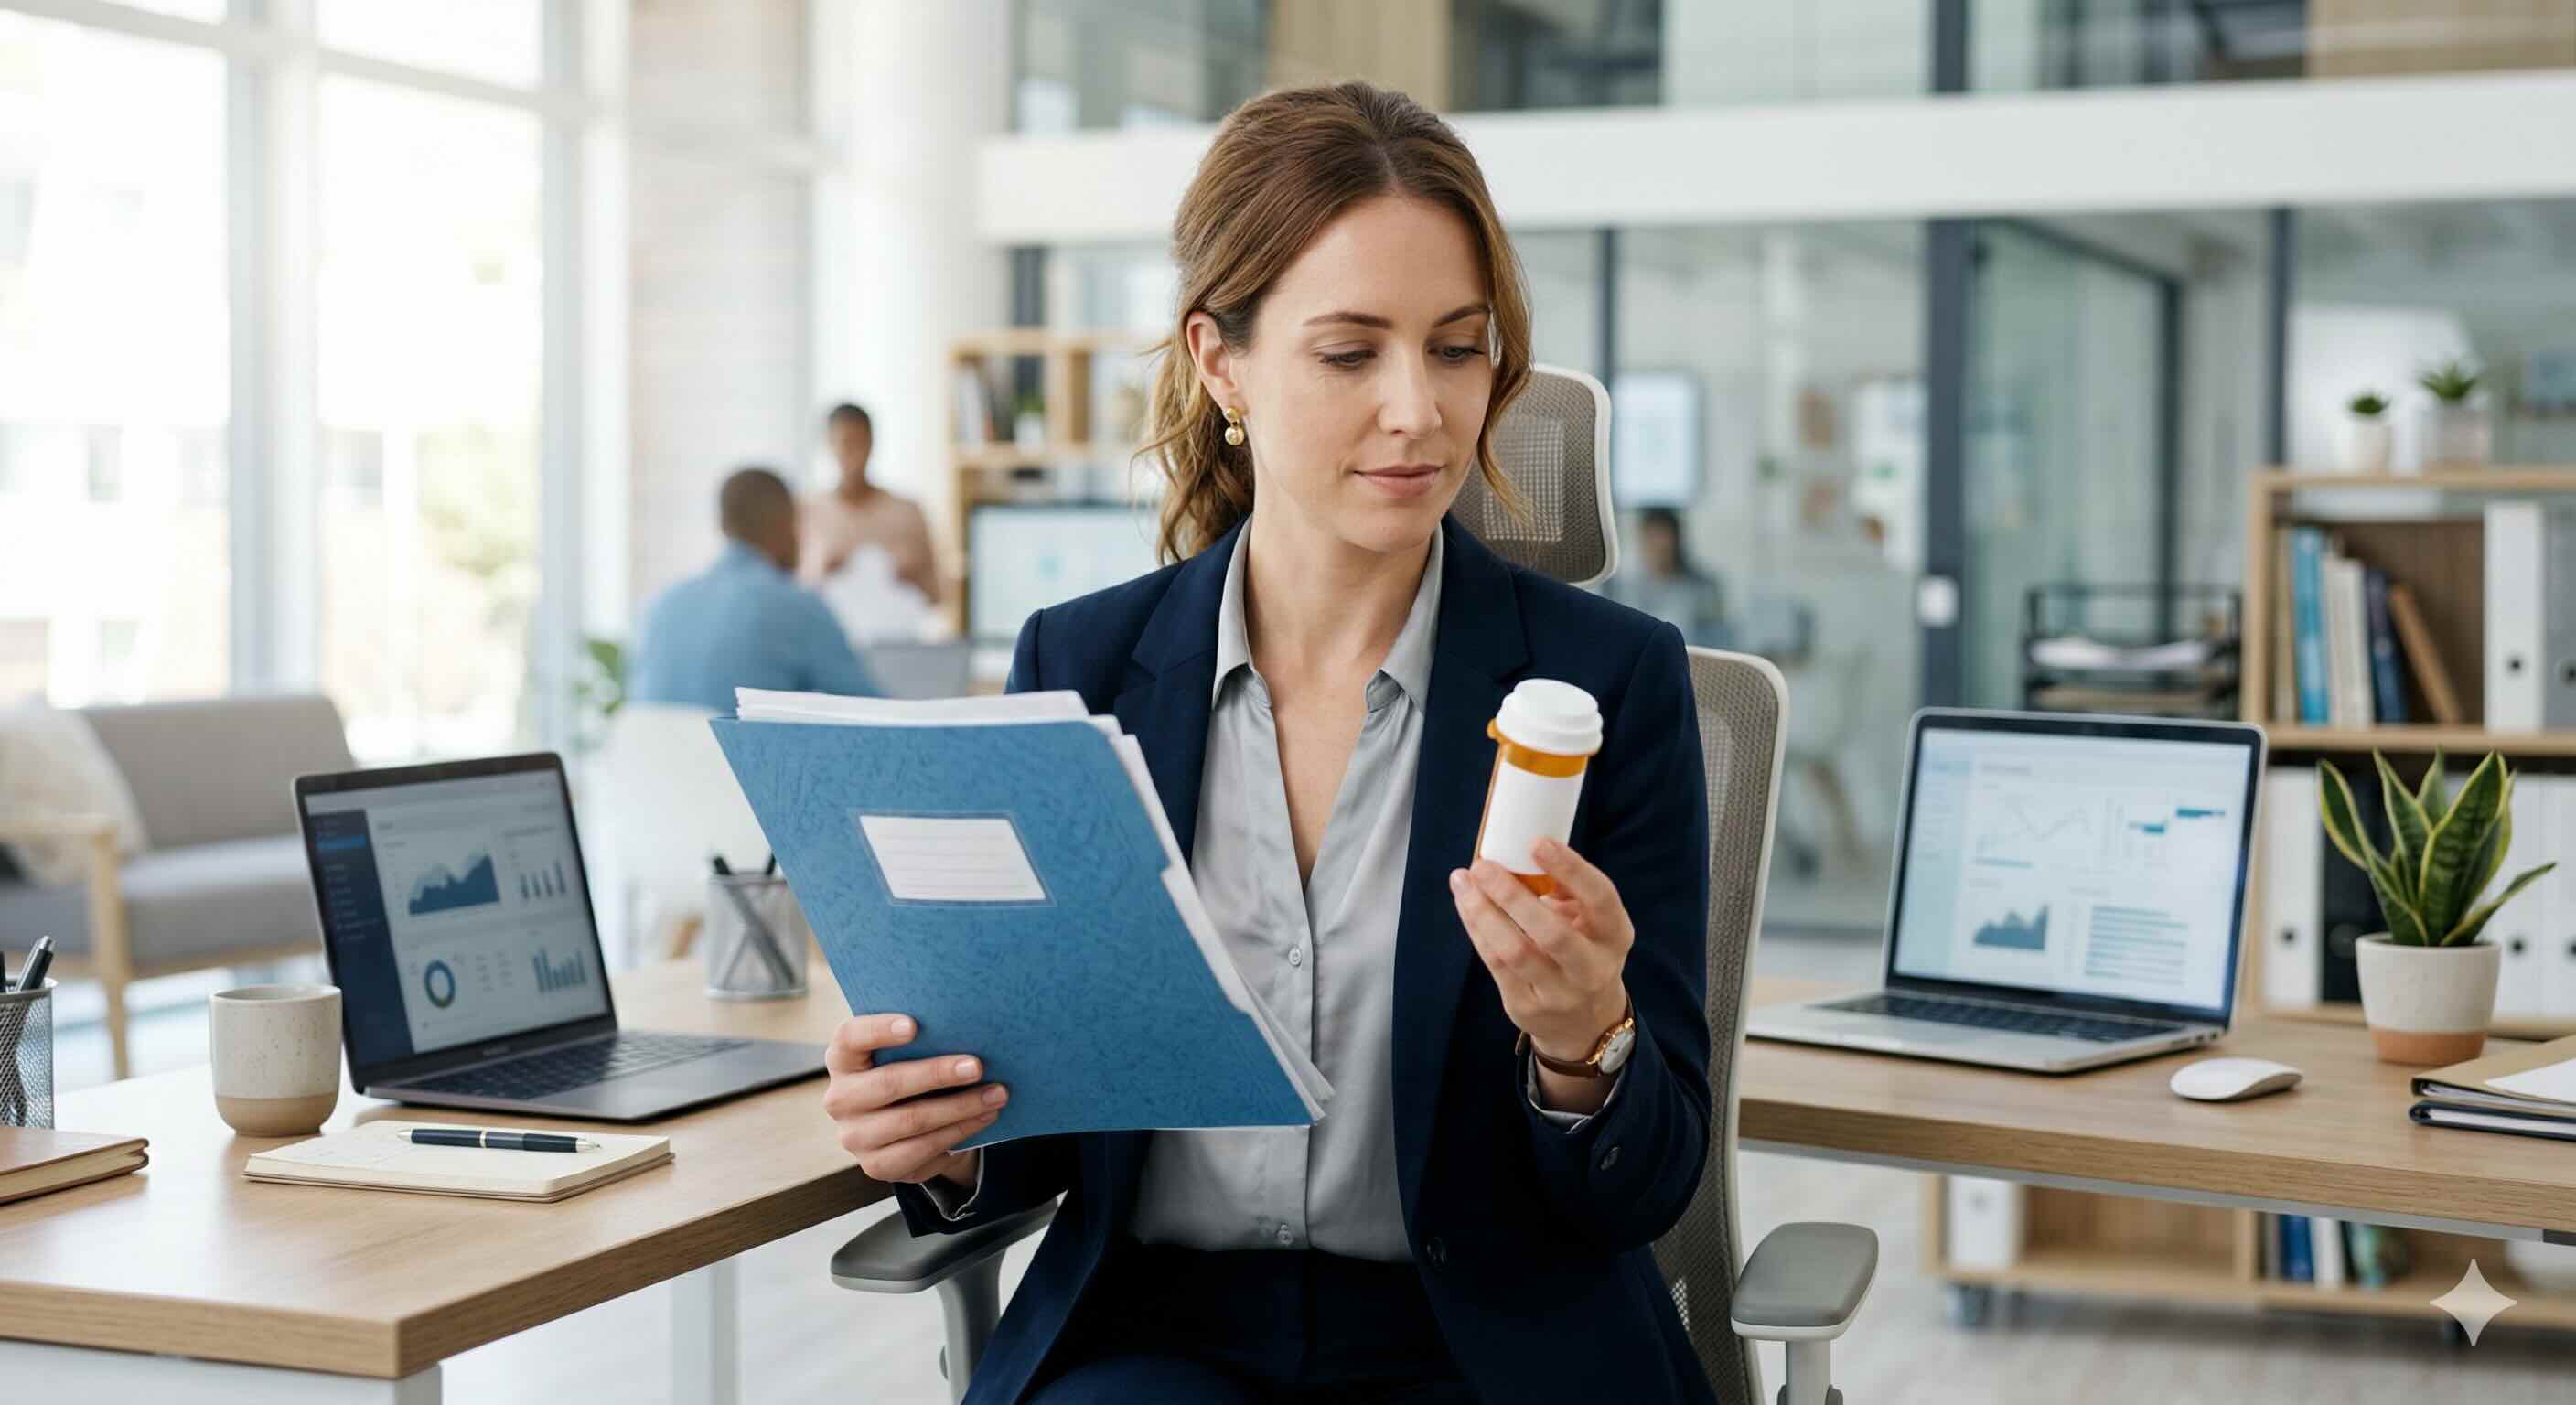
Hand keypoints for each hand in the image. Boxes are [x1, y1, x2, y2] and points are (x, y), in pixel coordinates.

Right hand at [822, 1013, 1007, 1189]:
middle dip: (937, 1073)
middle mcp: (840, 1098)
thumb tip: (969, 1030)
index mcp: (842, 1060)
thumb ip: (923, 1041)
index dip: (879, 1030)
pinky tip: (984, 1117)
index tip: (914, 1025)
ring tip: (995, 1094)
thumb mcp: (907, 1055)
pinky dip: (959, 1131)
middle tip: (977, 1066)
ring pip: (912, 1120)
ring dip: (960, 1107)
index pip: (850, 1038)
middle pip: (888, 1083)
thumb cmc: (910, 1075)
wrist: (906, 1129)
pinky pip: (923, 1148)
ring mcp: (854, 1136)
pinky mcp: (876, 1165)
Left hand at [1449, 838, 1632, 1063]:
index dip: (1571, 869)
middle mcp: (1592, 968)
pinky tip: (1466, 905)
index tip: (1536, 843)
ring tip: (1463, 881)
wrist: (1586, 1021)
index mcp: (1615, 936)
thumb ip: (1567, 890)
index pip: (1600, 899)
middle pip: (1552, 933)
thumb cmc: (1583, 951)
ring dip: (1483, 912)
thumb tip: (1521, 854)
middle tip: (1483, 866)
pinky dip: (1477, 930)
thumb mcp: (1591, 922)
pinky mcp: (1527, 1007)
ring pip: (1515, 951)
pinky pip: (1495, 965)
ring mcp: (1560, 994)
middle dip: (1512, 896)